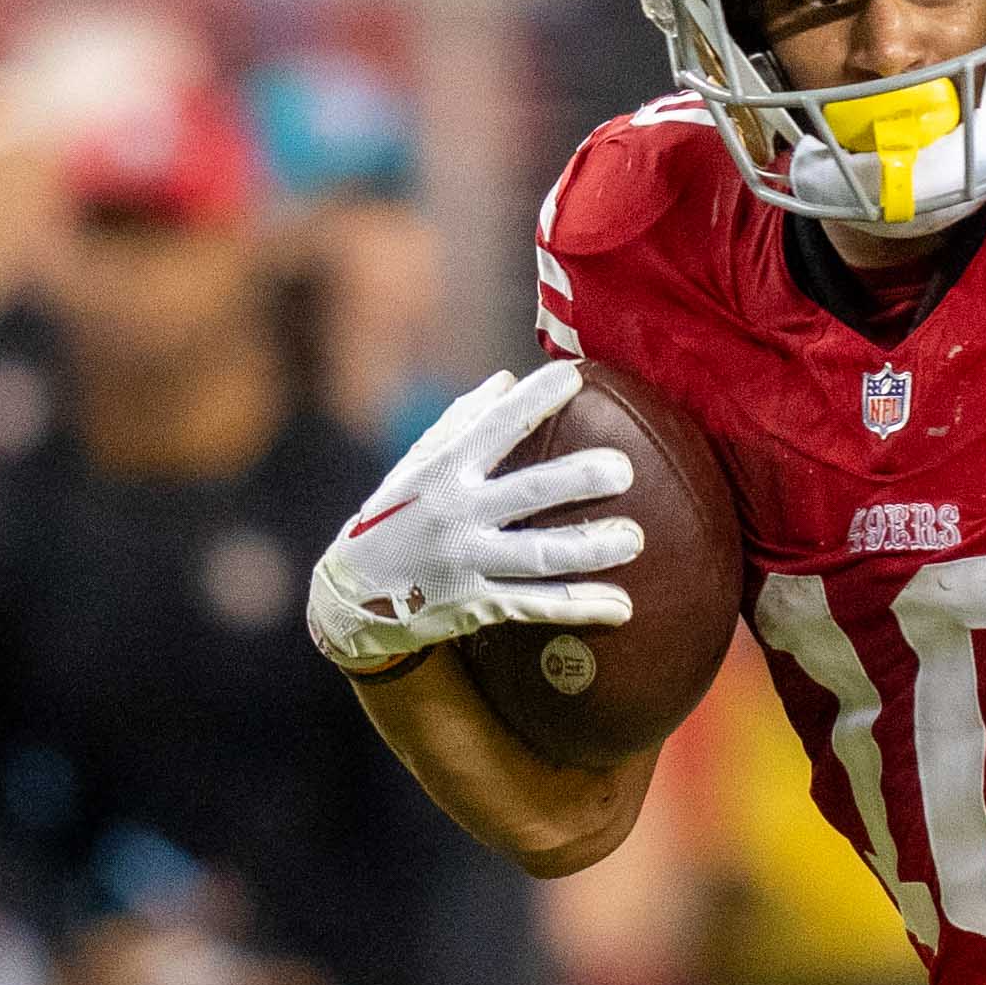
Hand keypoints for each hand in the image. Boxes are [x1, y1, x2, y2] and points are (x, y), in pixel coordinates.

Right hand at [306, 365, 640, 671]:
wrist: (350, 599)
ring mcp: (465, 563)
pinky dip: (581, 608)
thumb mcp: (414, 468)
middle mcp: (454, 515)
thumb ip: (461, 424)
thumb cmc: (393, 518)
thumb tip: (508, 379)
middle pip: (526, 493)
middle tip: (624, 470)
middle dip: (577, 479)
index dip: (535, 400)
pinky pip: (537, 606)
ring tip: (634, 539)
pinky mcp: (475, 605)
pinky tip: (622, 607)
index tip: (576, 376)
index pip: (494, 427)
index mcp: (442, 471)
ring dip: (590, 548)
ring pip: (538, 557)